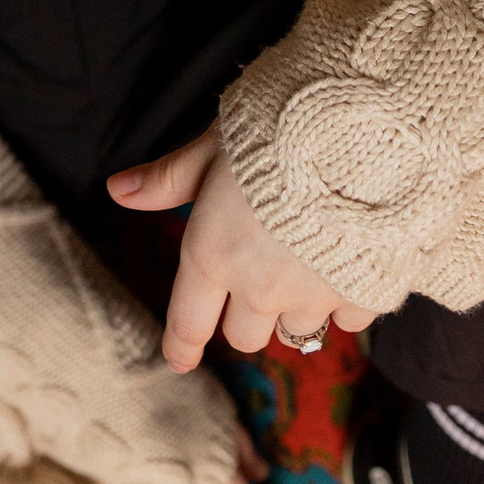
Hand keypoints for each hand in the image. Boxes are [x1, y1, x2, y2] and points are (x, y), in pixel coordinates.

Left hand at [109, 124, 375, 372]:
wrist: (365, 123)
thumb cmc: (280, 125)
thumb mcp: (215, 144)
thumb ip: (170, 178)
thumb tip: (118, 191)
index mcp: (213, 253)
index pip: (189, 322)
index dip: (181, 345)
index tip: (180, 359)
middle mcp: (260, 286)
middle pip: (245, 335)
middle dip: (248, 311)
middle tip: (261, 268)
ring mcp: (315, 294)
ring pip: (297, 331)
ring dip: (298, 306)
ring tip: (310, 259)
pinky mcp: (365, 290)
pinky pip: (349, 319)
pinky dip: (346, 298)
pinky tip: (349, 259)